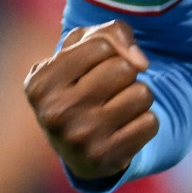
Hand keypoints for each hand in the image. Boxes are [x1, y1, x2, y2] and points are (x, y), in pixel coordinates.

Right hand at [23, 21, 155, 178]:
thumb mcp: (83, 48)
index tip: (94, 67)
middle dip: (125, 73)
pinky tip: (124, 128)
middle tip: (108, 89)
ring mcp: (80, 139)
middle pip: (124, 69)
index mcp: (41, 83)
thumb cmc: (80, 82)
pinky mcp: (105, 159)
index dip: (108, 51)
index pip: (101, 45)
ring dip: (137, 96)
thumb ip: (112, 33)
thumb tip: (141, 62)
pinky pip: (151, 123)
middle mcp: (55, 113)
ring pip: (142, 94)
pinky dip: (144, 121)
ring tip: (117, 107)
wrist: (75, 144)